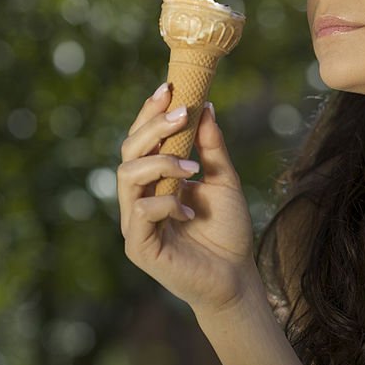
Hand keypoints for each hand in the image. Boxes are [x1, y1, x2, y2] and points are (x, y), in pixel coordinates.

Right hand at [118, 83, 259, 314]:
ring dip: (160, 163)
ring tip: (192, 169)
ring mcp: (135, 223)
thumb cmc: (228, 230)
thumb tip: (206, 106)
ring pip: (127, 177)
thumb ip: (211, 147)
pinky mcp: (139, 247)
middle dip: (152, 127)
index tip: (168, 88)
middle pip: (128, 152)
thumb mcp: (224, 180)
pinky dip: (166, 203)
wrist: (236, 276)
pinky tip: (190, 211)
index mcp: (155, 181)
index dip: (149, 113)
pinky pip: (141, 213)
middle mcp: (139, 198)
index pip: (142, 140)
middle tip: (182, 114)